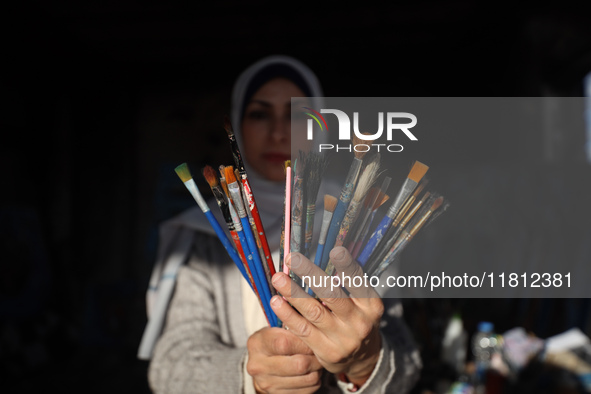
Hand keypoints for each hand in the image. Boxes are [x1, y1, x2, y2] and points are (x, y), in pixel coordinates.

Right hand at [246, 327, 323, 392]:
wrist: (261, 365)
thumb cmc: (273, 341)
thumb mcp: (275, 328)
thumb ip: (291, 324)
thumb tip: (314, 322)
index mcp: (256, 344)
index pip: (285, 343)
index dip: (305, 340)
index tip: (313, 336)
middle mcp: (258, 366)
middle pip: (299, 364)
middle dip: (315, 357)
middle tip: (320, 350)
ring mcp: (267, 384)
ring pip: (308, 378)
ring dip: (318, 368)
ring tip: (316, 359)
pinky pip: (308, 389)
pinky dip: (315, 380)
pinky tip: (310, 371)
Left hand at [270, 247, 383, 386]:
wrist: (363, 359)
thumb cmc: (356, 320)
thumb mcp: (363, 303)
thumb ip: (347, 284)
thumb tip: (323, 255)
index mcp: (371, 305)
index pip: (359, 282)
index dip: (347, 266)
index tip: (335, 250)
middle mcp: (359, 322)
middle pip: (332, 294)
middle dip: (311, 274)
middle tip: (293, 259)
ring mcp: (343, 338)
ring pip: (314, 311)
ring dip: (293, 293)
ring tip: (278, 278)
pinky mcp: (326, 351)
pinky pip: (302, 330)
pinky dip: (288, 314)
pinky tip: (276, 301)